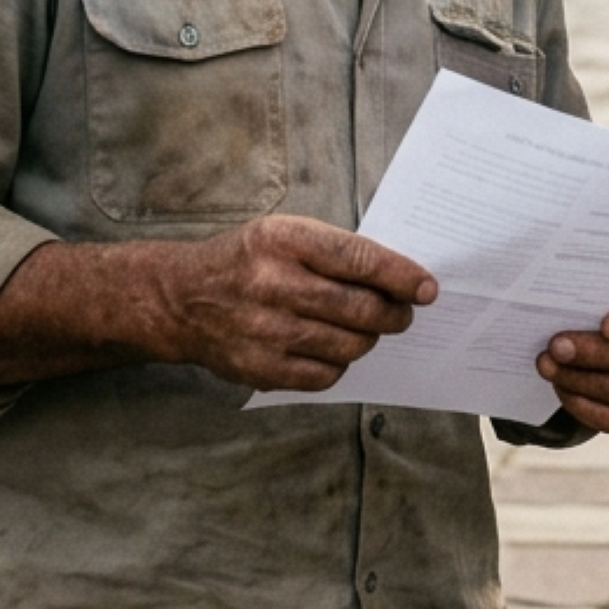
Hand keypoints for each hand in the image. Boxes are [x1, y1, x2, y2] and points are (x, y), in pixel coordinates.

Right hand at [153, 214, 437, 391]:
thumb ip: (334, 252)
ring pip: (349, 345)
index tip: (427, 288)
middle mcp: (274, 285)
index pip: (359, 260)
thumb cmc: (246, 261)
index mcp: (284, 240)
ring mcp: (267, 331)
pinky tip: (332, 348)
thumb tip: (396, 279)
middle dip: (393, 314)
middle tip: (401, 313)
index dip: (400, 276)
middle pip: (360, 309)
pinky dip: (339, 362)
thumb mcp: (283, 234)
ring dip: (369, 339)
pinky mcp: (262, 368)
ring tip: (366, 329)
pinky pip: (325, 374)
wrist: (181, 299)